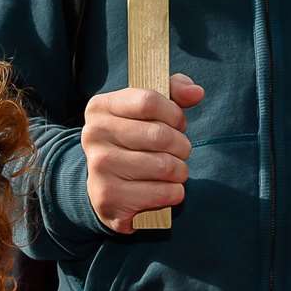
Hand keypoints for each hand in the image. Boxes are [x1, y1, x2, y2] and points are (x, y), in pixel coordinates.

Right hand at [82, 72, 205, 233]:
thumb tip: (196, 93)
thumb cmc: (134, 142)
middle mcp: (93, 135)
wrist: (106, 189)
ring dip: (181, 171)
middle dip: (182, 145)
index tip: (178, 124)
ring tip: (174, 171)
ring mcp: (98, 168)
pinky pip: (163, 193)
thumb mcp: (148, 111)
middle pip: (159, 135)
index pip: (149, 101)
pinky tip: (166, 190)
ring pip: (165, 166)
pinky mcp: (109, 198)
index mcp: (100, 107)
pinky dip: (175, 193)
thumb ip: (174, 93)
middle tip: (179, 152)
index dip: (174, 114)